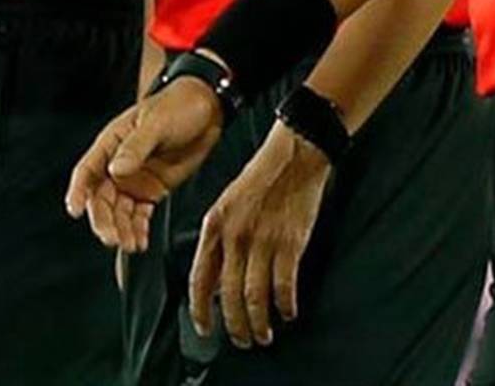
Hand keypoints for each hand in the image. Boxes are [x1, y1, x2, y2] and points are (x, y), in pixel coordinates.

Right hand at [65, 77, 224, 251]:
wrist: (208, 110)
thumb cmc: (177, 107)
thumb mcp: (157, 123)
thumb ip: (136, 147)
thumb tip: (117, 171)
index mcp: (111, 144)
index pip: (87, 171)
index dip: (78, 191)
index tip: (75, 210)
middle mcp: (117, 166)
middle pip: (101, 198)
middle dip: (104, 220)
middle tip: (113, 238)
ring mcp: (134, 180)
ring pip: (119, 211)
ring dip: (121, 229)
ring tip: (131, 245)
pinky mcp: (152, 191)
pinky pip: (139, 215)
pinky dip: (138, 229)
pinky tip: (141, 242)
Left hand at [189, 122, 329, 348]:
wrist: (294, 154)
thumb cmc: (263, 176)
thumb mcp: (228, 203)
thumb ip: (220, 239)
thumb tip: (219, 280)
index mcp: (215, 225)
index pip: (200, 278)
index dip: (200, 309)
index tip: (205, 327)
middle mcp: (235, 236)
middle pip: (228, 295)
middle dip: (234, 325)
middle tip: (242, 340)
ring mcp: (263, 240)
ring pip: (254, 296)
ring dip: (259, 322)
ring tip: (264, 335)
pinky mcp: (290, 242)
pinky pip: (285, 285)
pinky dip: (286, 304)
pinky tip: (288, 312)